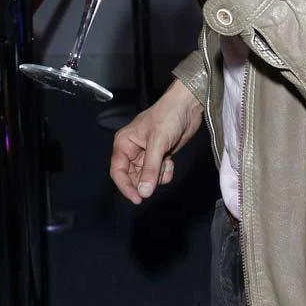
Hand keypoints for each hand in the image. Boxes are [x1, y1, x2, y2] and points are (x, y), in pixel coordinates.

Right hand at [110, 79, 203, 203]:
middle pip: (132, 177)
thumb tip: (143, 192)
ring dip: (157, 176)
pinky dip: (164, 172)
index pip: (118, 171)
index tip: (137, 198)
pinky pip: (157, 174)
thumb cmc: (168, 116)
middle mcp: (132, 150)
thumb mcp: (157, 143)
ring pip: (146, 178)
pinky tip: (170, 160)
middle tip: (158, 174)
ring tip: (165, 163)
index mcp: (124, 143)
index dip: (125, 187)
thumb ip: (150, 169)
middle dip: (146, 180)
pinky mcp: (159, 156)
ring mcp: (146, 154)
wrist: (187, 106)